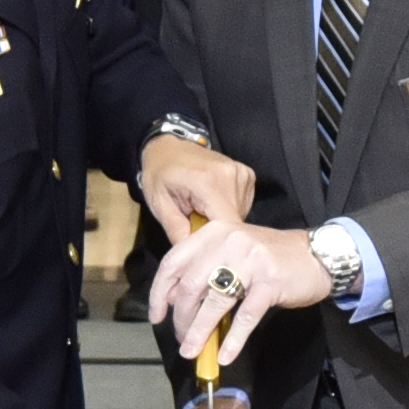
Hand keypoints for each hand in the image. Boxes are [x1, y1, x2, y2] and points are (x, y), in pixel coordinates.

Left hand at [130, 134, 261, 245]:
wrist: (168, 146)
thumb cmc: (160, 176)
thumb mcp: (160, 206)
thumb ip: (178, 233)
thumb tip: (194, 261)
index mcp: (209, 183)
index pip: (225, 226)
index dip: (217, 245)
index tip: (205, 254)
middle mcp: (232, 176)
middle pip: (235, 223)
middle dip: (218, 235)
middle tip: (199, 233)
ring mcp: (243, 174)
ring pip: (241, 216)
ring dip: (224, 223)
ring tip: (204, 215)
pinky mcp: (248, 175)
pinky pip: (243, 205)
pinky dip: (229, 211)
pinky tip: (214, 205)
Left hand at [153, 216, 339, 362]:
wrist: (318, 255)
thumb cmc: (270, 258)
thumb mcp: (232, 251)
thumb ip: (204, 267)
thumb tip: (174, 301)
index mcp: (213, 232)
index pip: (173, 262)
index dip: (159, 293)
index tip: (157, 317)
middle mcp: (228, 242)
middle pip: (190, 286)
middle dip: (181, 318)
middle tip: (183, 339)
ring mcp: (250, 261)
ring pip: (214, 303)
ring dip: (200, 333)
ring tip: (193, 352)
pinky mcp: (270, 282)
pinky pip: (245, 317)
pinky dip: (233, 340)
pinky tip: (225, 356)